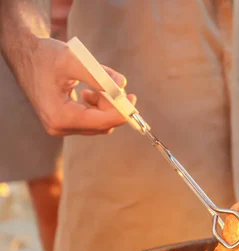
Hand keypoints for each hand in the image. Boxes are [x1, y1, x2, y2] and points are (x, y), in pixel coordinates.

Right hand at [8, 37, 136, 135]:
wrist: (26, 55)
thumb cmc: (45, 56)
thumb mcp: (74, 61)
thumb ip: (100, 75)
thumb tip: (122, 86)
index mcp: (60, 116)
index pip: (102, 122)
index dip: (121, 111)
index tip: (132, 98)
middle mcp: (60, 127)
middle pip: (103, 124)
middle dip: (113, 105)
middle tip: (116, 83)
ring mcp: (62, 127)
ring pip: (99, 122)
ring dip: (106, 103)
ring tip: (99, 81)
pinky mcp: (64, 122)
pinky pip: (92, 119)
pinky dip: (98, 104)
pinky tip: (90, 90)